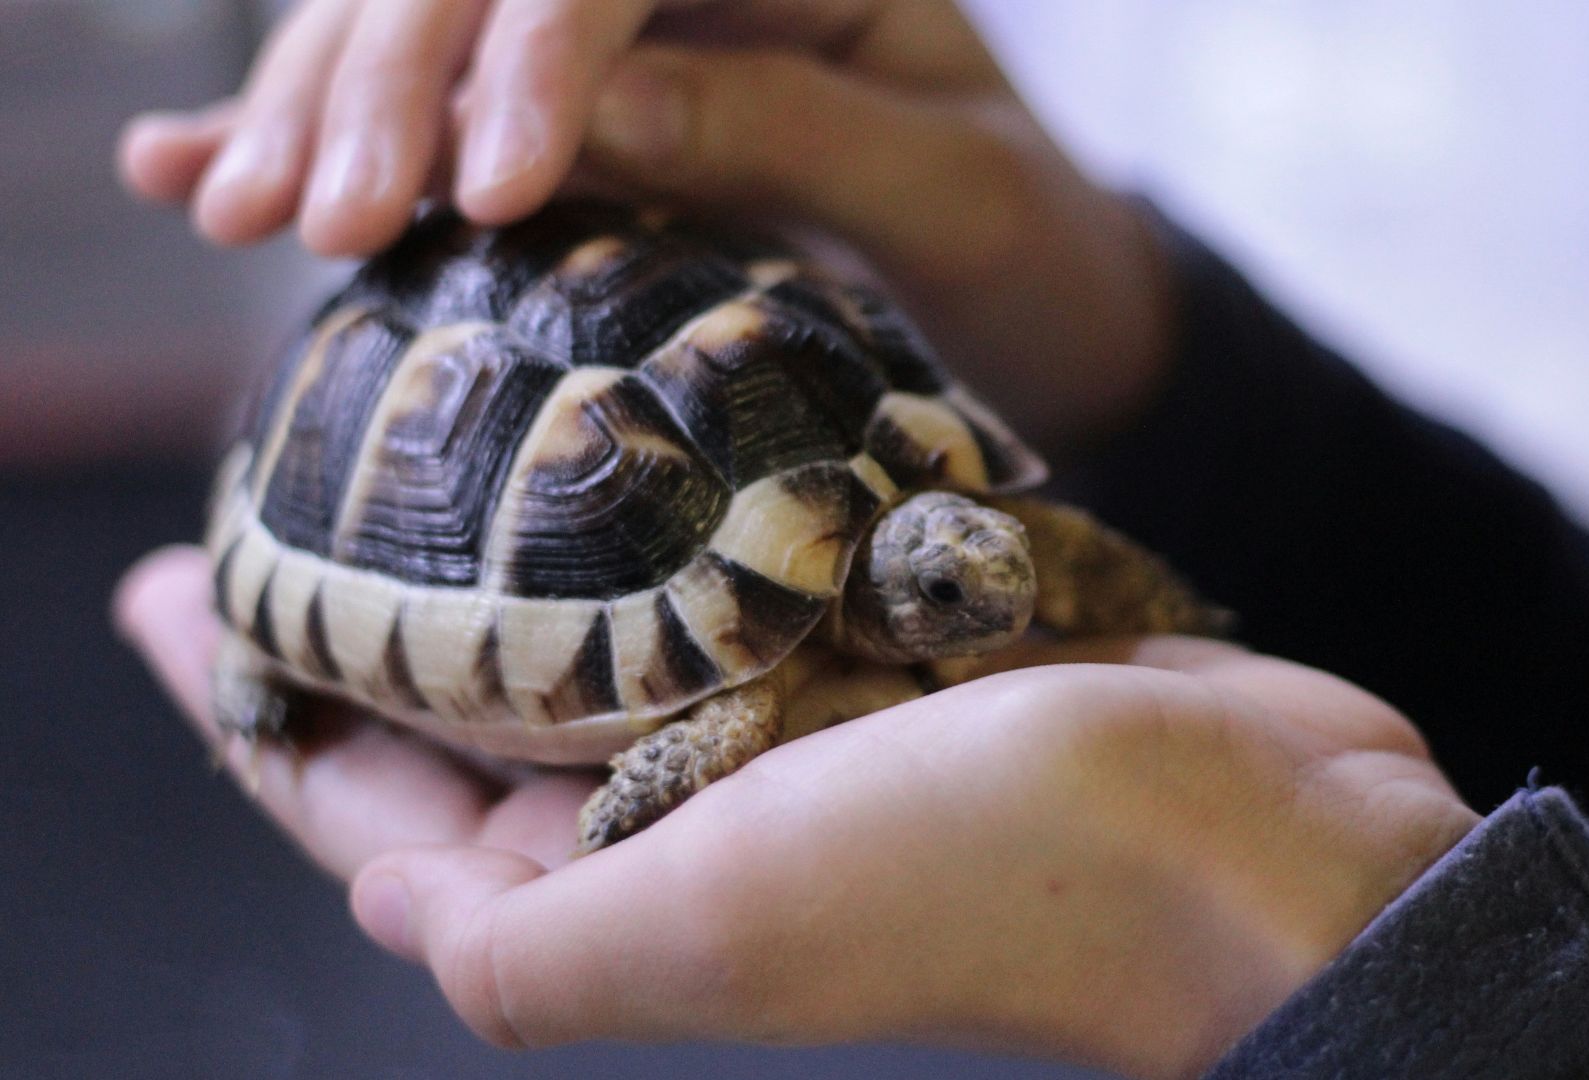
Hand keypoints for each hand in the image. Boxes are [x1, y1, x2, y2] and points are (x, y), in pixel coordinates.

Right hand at [117, 1, 1175, 453]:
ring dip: (316, 105)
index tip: (492, 190)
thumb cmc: (1023, 245)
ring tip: (230, 207)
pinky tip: (188, 162)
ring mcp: (619, 26)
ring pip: (426, 23)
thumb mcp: (951, 193)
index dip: (535, 50)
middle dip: (391, 78)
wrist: (1039, 304)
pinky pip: (430, 101)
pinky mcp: (572, 105)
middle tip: (324, 217)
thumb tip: (587, 117)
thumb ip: (787, 139)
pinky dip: (315, 128)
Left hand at [117, 546, 1477, 1079]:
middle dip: (370, 611)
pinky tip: (638, 430)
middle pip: (480, 705)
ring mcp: (802, 722)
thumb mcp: (711, 926)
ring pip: (612, 619)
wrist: (1243, 837)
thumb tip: (370, 881)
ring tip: (441, 427)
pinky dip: (675, 501)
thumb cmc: (983, 879)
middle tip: (280, 488)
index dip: (251, 712)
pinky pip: (742, 562)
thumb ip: (512, 940)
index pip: (375, 802)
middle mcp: (700, 809)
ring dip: (519, 543)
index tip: (156, 596)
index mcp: (629, 886)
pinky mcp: (895, 646)